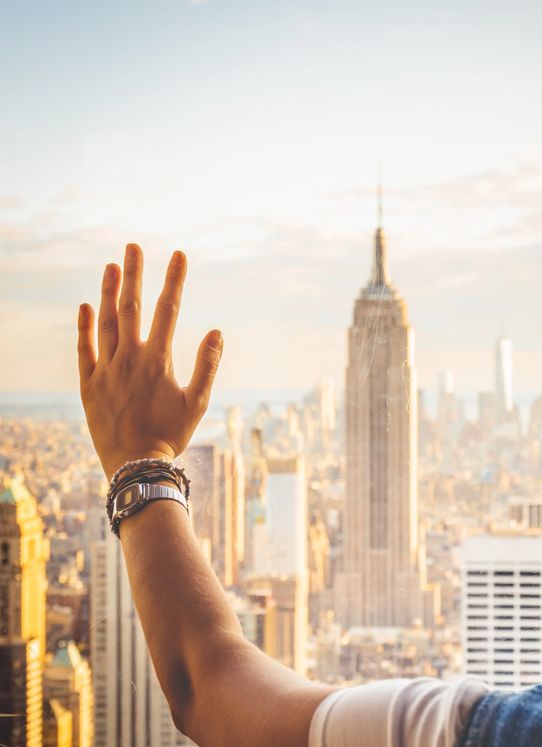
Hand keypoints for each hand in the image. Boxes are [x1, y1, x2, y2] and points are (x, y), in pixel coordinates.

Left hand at [77, 244, 222, 479]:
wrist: (135, 465)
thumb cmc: (172, 434)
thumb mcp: (198, 402)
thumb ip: (208, 365)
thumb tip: (216, 330)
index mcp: (158, 360)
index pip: (168, 310)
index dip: (174, 280)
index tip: (178, 255)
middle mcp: (130, 359)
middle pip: (132, 307)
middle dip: (135, 274)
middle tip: (134, 246)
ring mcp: (106, 370)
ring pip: (106, 322)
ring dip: (109, 291)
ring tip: (112, 265)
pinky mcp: (88, 384)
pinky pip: (84, 349)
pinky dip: (84, 326)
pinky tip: (86, 305)